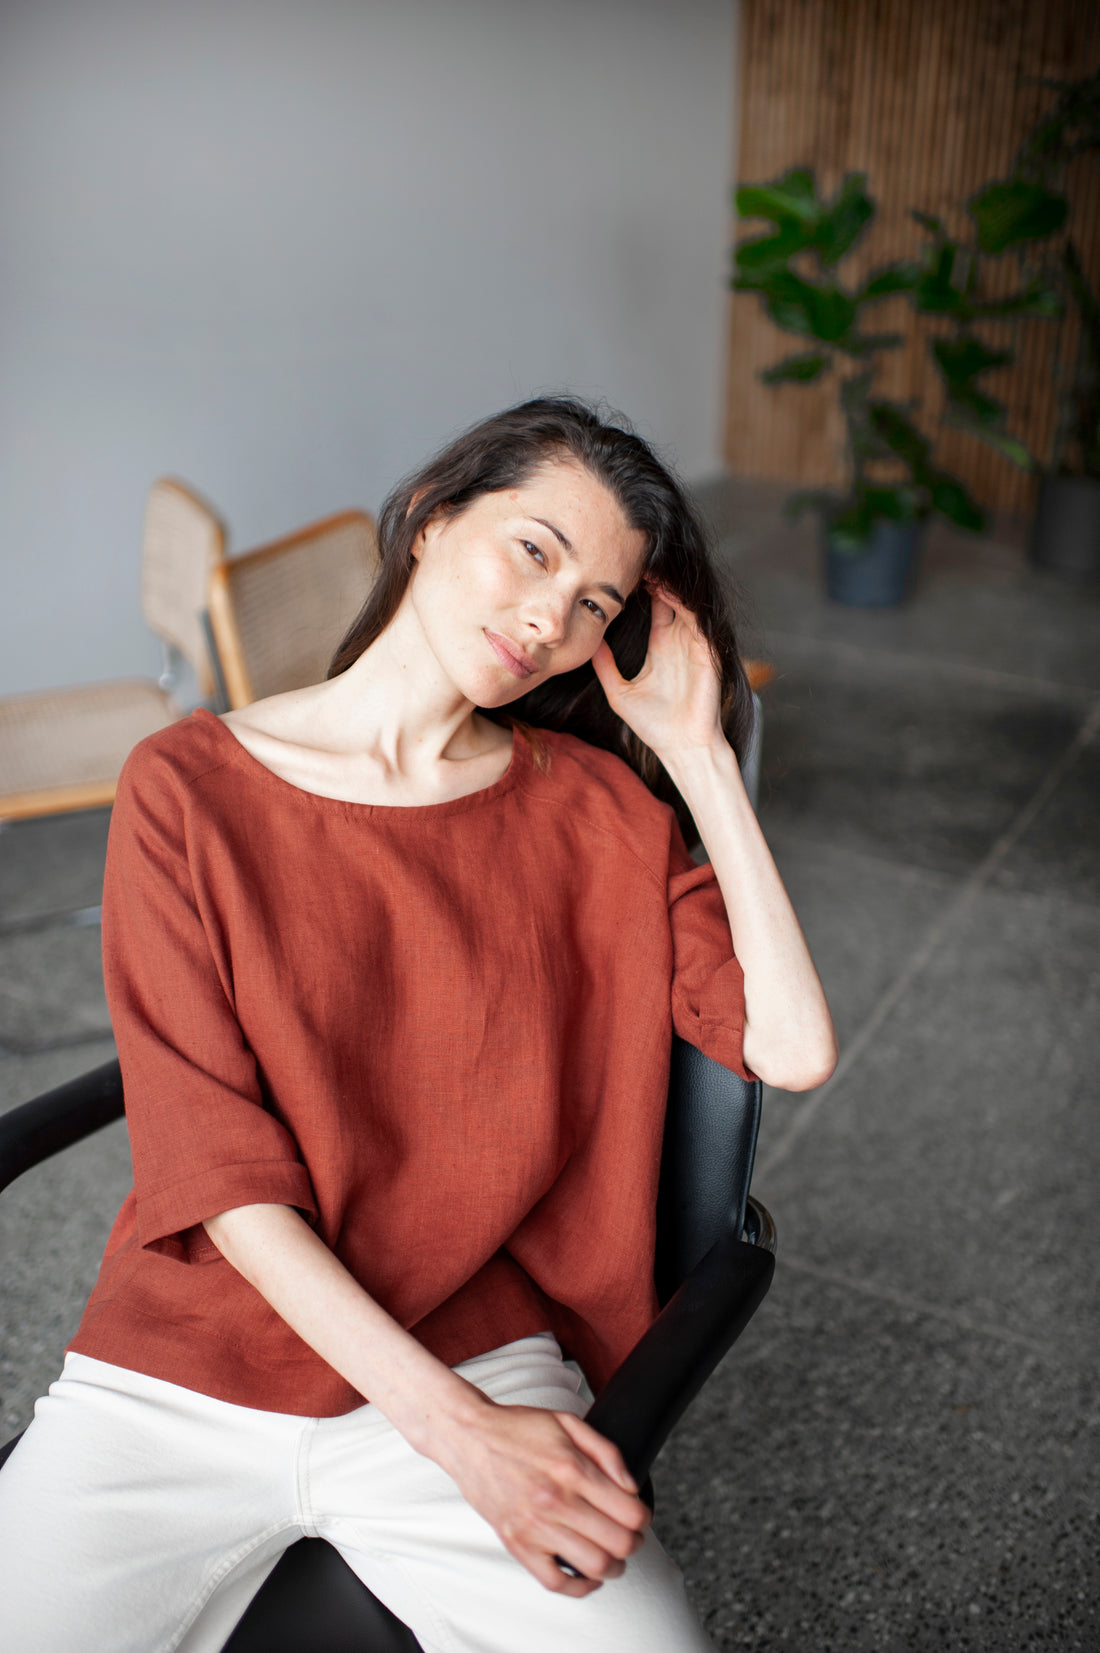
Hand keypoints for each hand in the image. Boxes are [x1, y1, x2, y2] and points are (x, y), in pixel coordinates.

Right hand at [436, 1397, 649, 1595]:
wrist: (469, 1438)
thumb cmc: (518, 1428)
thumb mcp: (568, 1422)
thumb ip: (606, 1451)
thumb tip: (631, 1487)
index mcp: (572, 1469)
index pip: (630, 1513)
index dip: (644, 1518)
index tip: (640, 1515)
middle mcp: (555, 1501)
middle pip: (618, 1543)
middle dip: (635, 1543)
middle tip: (631, 1536)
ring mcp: (534, 1527)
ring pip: (594, 1566)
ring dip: (615, 1567)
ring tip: (614, 1556)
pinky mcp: (517, 1545)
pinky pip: (555, 1583)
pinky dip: (580, 1587)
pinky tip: (588, 1574)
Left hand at [591, 583, 723, 759]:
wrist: (680, 747)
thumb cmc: (653, 725)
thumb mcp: (619, 692)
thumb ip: (605, 667)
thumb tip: (588, 646)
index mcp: (662, 646)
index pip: (655, 607)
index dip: (643, 588)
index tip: (623, 572)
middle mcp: (679, 641)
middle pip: (671, 598)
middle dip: (656, 578)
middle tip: (636, 559)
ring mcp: (694, 645)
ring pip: (685, 604)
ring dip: (669, 586)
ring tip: (650, 569)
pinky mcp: (707, 653)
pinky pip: (697, 621)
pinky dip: (684, 604)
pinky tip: (667, 592)